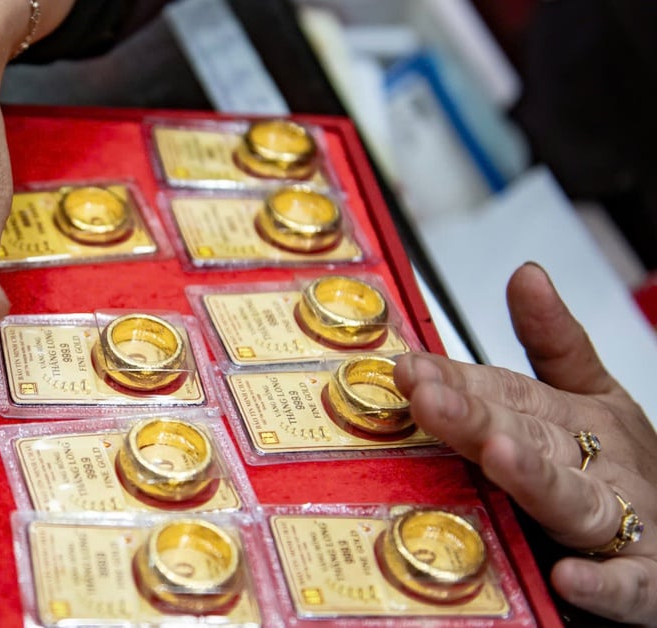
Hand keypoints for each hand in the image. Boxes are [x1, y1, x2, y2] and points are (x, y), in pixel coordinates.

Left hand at [395, 263, 656, 623]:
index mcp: (575, 421)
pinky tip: (569, 576)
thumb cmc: (628, 469)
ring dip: (536, 479)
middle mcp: (595, 465)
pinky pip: (627, 585)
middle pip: (530, 436)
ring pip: (573, 500)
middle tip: (428, 397)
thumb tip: (525, 274)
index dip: (459, 378)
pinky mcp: (649, 579)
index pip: (508, 393)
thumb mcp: (597, 398)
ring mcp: (624, 522)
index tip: (408, 366)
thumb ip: (555, 342)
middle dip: (478, 416)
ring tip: (498, 456)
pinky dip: (603, 582)